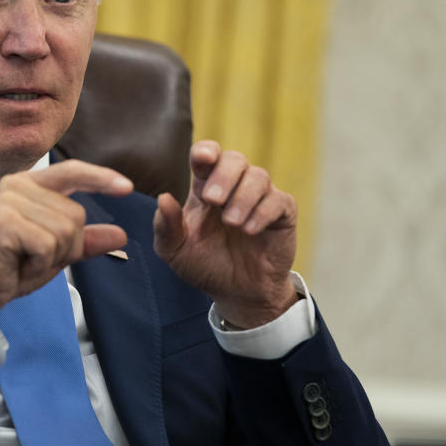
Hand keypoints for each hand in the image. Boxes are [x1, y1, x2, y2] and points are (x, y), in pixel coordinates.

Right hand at [0, 160, 132, 313]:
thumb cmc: (11, 267)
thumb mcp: (56, 252)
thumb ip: (86, 241)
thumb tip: (121, 235)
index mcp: (29, 185)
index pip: (72, 172)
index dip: (101, 178)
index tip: (127, 187)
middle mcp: (17, 186)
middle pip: (76, 215)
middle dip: (66, 246)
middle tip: (35, 256)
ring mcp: (9, 202)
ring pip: (65, 231)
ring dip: (52, 257)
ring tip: (25, 259)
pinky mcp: (4, 223)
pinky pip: (48, 245)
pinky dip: (41, 263)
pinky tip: (19, 264)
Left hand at [153, 141, 298, 327]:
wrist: (234, 293)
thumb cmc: (203, 265)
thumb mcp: (174, 250)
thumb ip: (165, 226)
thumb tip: (163, 198)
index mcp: (205, 188)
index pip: (207, 156)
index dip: (206, 151)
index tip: (203, 158)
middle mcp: (234, 187)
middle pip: (235, 159)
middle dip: (224, 175)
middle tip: (212, 200)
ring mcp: (259, 198)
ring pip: (259, 176)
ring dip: (243, 197)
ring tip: (231, 222)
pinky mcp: (282, 215)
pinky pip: (279, 200)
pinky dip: (263, 212)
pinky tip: (249, 230)